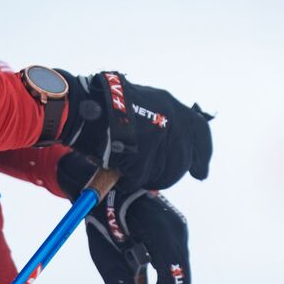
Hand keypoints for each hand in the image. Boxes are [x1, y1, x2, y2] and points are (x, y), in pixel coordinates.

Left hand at [59, 154, 191, 283]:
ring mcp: (178, 229)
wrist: (109, 179)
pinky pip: (175, 265)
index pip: (172, 277)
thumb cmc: (100, 211)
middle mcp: (176, 229)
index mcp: (160, 231)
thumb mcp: (100, 248)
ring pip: (180, 274)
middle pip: (181, 279)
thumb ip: (115, 278)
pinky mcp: (175, 231)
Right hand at [65, 71, 212, 189]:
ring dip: (146, 176)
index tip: (200, 173)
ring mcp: (159, 135)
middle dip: (169, 173)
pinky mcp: (144, 152)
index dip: (202, 154)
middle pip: (182, 160)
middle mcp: (171, 117)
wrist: (81, 106)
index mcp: (170, 104)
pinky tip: (116, 169)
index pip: (200, 131)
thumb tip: (171, 155)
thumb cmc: (104, 109)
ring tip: (126, 167)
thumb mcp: (141, 107)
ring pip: (164, 173)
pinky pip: (141, 179)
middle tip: (150, 176)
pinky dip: (128, 179)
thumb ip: (160, 126)